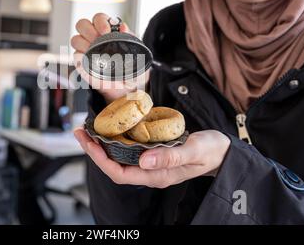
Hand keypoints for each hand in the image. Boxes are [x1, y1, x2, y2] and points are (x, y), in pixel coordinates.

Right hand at [71, 13, 149, 102]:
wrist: (126, 88)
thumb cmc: (132, 68)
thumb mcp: (137, 54)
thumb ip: (131, 38)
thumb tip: (123, 27)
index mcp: (108, 31)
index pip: (98, 18)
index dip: (100, 22)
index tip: (107, 31)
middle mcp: (94, 37)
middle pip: (82, 24)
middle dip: (88, 30)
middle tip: (97, 40)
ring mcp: (86, 49)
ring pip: (75, 39)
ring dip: (83, 44)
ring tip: (94, 52)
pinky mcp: (81, 63)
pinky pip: (75, 56)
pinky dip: (81, 58)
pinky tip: (90, 63)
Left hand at [74, 128, 230, 188]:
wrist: (222, 151)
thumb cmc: (211, 151)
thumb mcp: (194, 151)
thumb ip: (170, 156)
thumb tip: (144, 160)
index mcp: (157, 175)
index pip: (120, 173)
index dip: (101, 160)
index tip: (89, 143)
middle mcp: (150, 172)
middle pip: (114, 166)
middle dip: (95, 151)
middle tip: (81, 132)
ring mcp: (151, 164)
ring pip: (119, 159)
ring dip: (102, 145)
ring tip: (89, 129)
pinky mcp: (153, 155)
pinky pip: (129, 151)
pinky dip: (116, 140)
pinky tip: (111, 129)